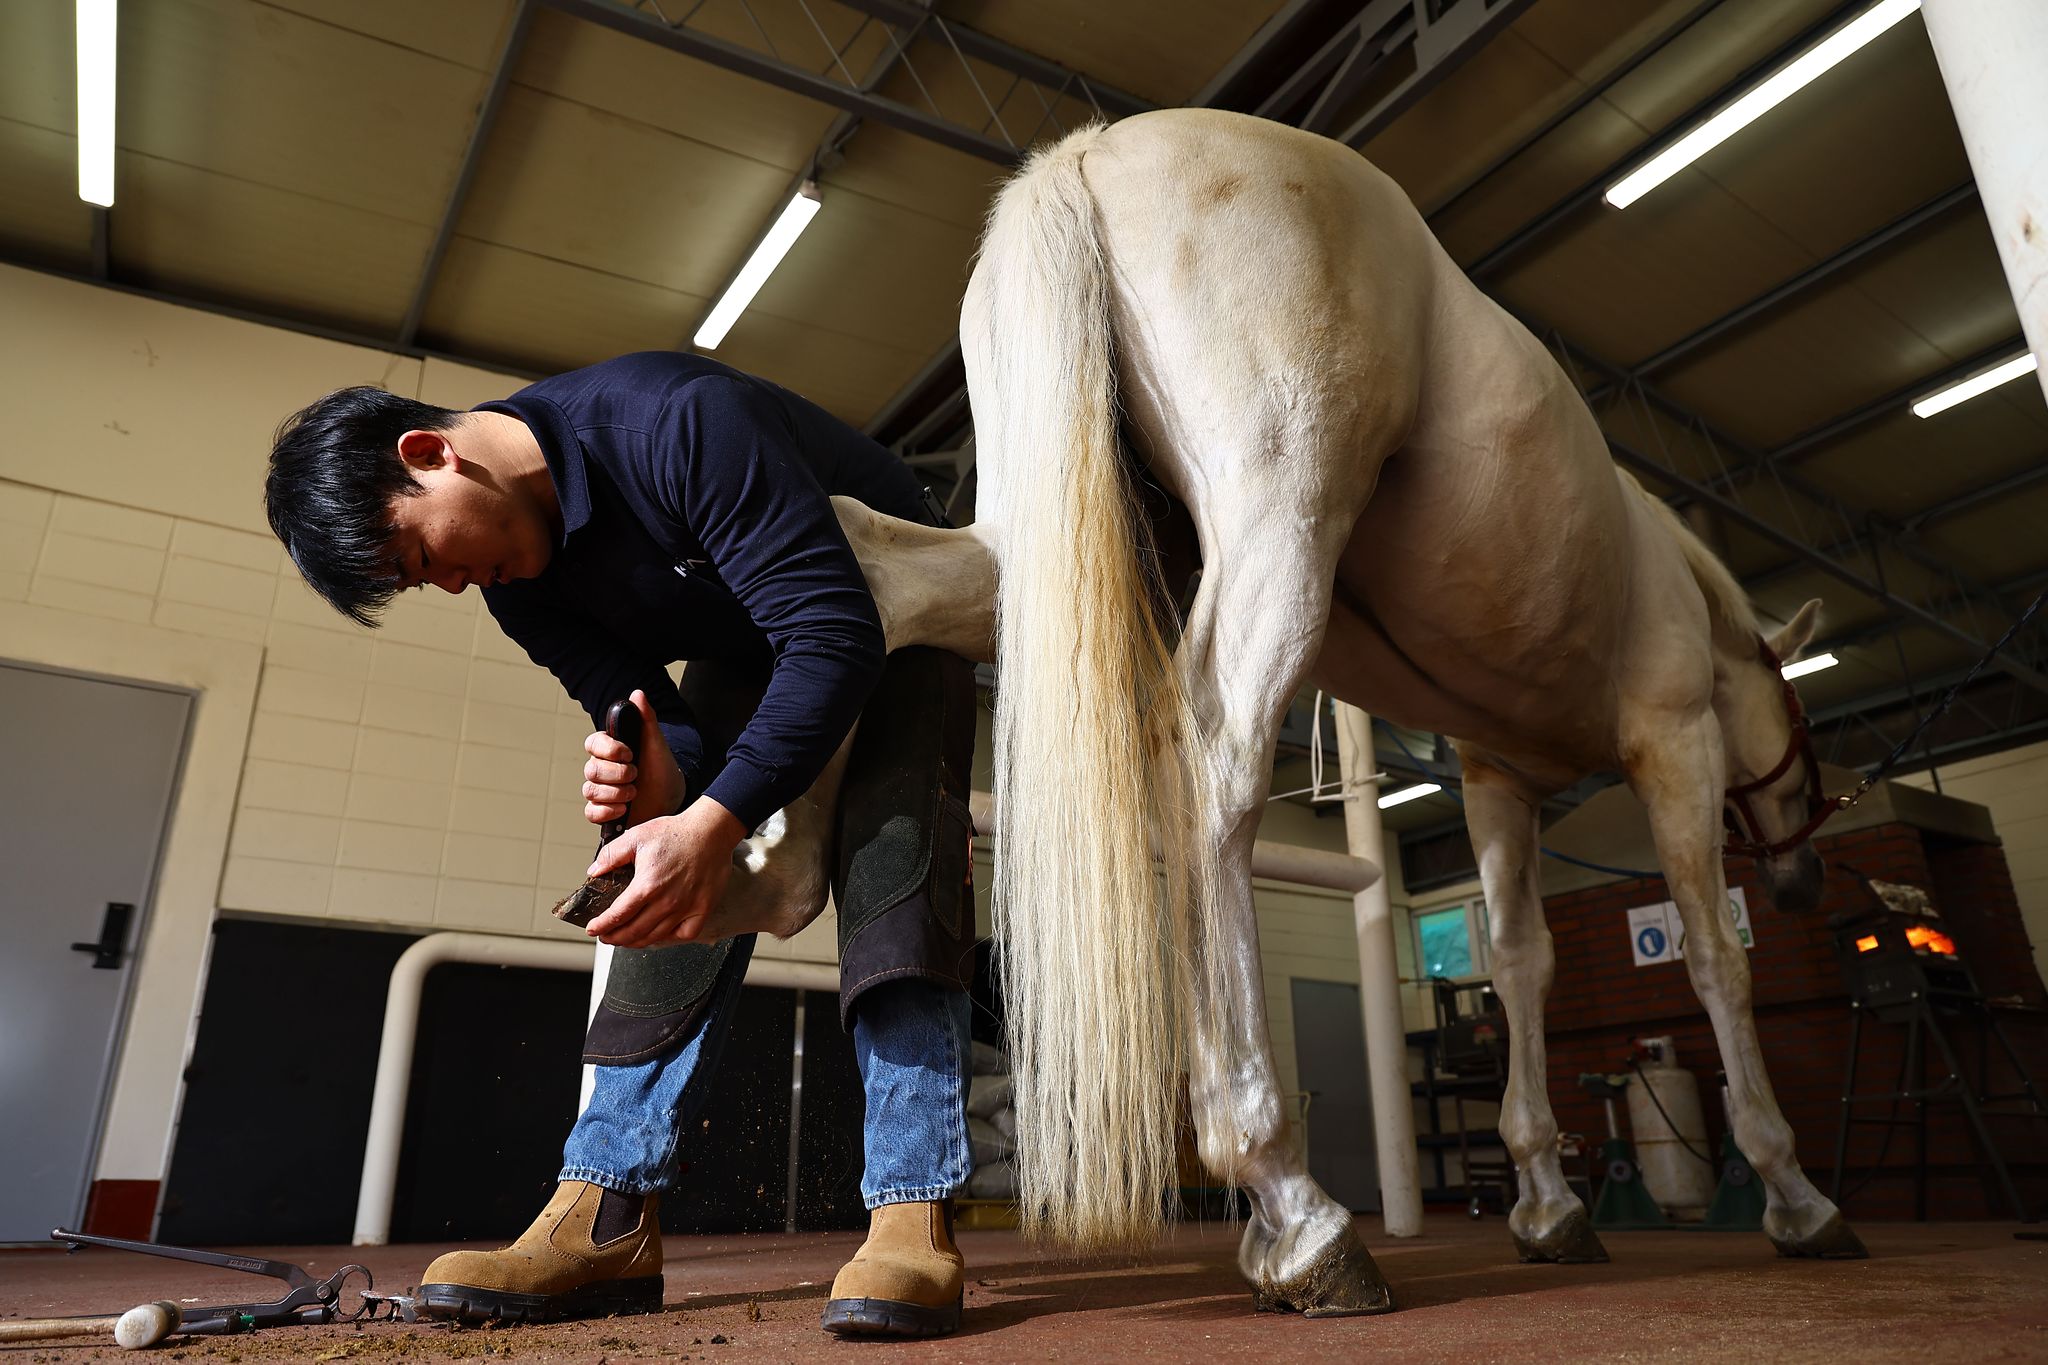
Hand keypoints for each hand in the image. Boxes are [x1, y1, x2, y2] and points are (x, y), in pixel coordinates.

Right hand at [582, 689, 683, 827]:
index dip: (609, 749)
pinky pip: (591, 812)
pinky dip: (606, 812)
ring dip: (614, 793)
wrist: (672, 798)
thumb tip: (637, 694)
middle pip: (591, 770)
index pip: (593, 743)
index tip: (630, 753)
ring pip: (590, 791)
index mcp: (609, 749)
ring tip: (634, 793)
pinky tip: (623, 809)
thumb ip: (646, 719)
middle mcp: (601, 768)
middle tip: (636, 775)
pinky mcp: (603, 811)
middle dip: (617, 774)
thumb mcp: (657, 743)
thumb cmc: (661, 768)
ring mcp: (601, 790)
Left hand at [583, 798, 748, 946]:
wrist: (710, 831)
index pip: (618, 915)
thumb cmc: (677, 833)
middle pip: (634, 931)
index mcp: (647, 885)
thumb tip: (594, 871)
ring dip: (636, 942)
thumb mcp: (636, 837)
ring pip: (656, 936)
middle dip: (614, 937)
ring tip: (626, 939)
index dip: (601, 925)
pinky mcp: (703, 909)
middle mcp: (666, 901)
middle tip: (606, 936)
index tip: (593, 929)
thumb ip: (611, 855)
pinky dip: (670, 938)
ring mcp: (686, 908)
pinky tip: (660, 934)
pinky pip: (684, 934)